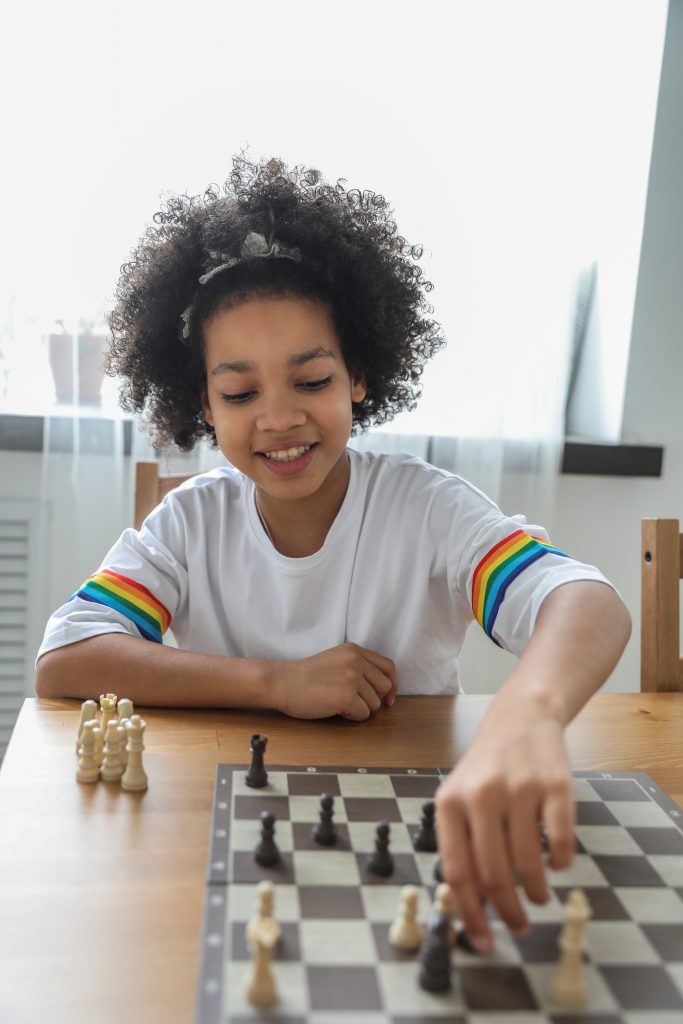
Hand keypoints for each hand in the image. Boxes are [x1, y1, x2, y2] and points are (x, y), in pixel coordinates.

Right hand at [273, 643, 396, 720]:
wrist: (282, 683)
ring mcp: (352, 678)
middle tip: (354, 703)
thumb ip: (357, 666)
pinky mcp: (347, 696)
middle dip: (373, 699)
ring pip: (374, 704)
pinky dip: (352, 717)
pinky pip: (363, 715)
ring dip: (360, 709)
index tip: (388, 698)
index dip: (392, 684)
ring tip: (338, 703)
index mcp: (354, 650)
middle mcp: (356, 661)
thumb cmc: (305, 676)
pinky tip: (335, 709)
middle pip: (384, 687)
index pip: (388, 667)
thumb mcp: (335, 660)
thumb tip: (384, 688)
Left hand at [435, 696, 574, 951]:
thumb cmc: (487, 768)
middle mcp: (482, 793)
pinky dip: (561, 864)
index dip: (470, 914)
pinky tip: (557, 864)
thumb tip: (472, 905)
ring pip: (529, 864)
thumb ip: (463, 845)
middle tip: (518, 926)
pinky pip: (561, 842)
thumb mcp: (461, 799)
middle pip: (495, 875)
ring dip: (536, 893)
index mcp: (450, 802)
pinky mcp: (556, 784)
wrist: (521, 717)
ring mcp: (520, 788)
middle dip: (509, 912)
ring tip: (539, 897)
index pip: (457, 872)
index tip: (483, 942)